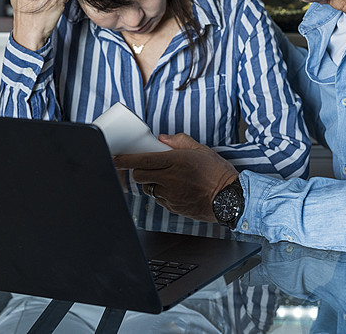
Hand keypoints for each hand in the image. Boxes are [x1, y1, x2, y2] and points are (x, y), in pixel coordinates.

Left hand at [113, 133, 238, 221]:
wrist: (230, 199)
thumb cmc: (219, 174)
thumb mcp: (202, 150)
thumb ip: (180, 141)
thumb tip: (164, 138)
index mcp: (176, 161)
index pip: (142, 160)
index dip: (124, 160)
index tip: (115, 158)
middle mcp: (170, 178)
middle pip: (139, 176)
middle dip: (137, 171)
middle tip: (145, 167)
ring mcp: (171, 194)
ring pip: (148, 189)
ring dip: (150, 183)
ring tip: (166, 179)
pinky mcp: (173, 207)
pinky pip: (159, 199)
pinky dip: (161, 194)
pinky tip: (175, 190)